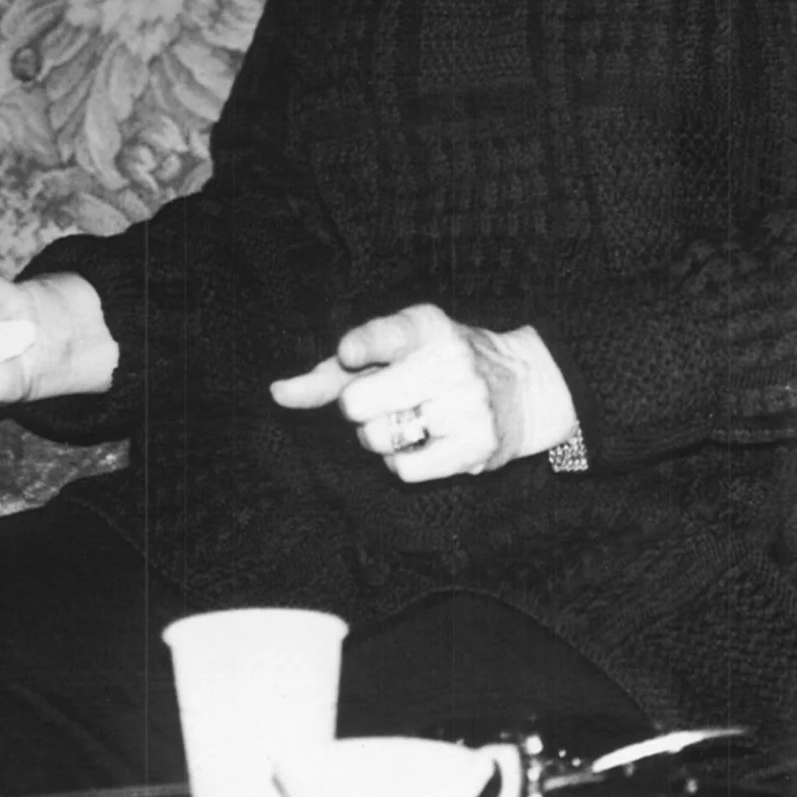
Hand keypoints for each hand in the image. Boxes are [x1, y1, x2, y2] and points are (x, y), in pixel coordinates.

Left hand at [267, 305, 573, 481]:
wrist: (519, 387)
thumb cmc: (432, 366)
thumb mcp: (391, 352)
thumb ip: (331, 372)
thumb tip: (276, 393)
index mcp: (425, 326)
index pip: (388, 334)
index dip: (362, 346)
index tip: (349, 353)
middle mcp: (449, 361)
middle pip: (359, 402)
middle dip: (356, 407)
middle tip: (381, 399)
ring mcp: (466, 405)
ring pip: (377, 439)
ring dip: (377, 437)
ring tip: (406, 419)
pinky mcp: (476, 447)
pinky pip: (402, 470)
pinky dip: (398, 462)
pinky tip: (421, 442)